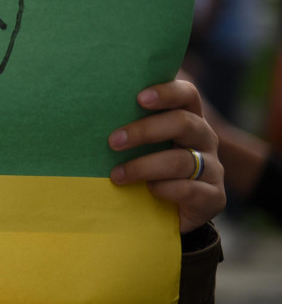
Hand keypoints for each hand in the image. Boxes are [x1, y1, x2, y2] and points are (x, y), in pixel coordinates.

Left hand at [108, 78, 224, 233]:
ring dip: (144, 166)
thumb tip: (88, 107)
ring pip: (182, 160)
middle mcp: (204, 138)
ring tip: (117, 175)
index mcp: (188, 117)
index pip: (187, 94)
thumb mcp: (137, 142)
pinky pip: (190, 190)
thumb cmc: (144, 164)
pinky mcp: (214, 197)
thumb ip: (126, 122)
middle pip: (184, 123)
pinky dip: (164, 189)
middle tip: (113, 142)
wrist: (165, 211)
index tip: (139, 98)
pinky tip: (148, 190)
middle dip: (145, 131)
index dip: (167, 93)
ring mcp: (212, 168)